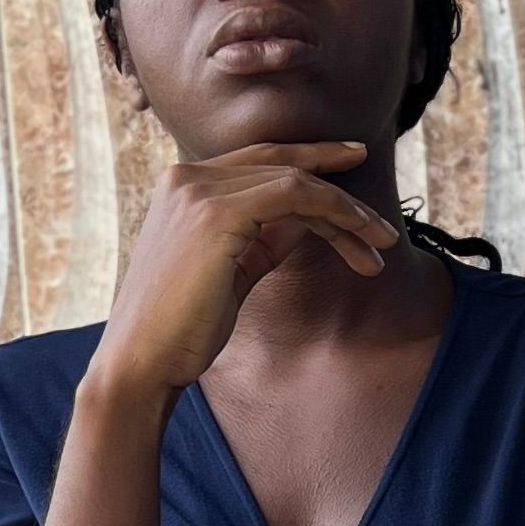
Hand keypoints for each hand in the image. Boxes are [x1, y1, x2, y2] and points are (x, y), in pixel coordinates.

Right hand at [92, 138, 397, 406]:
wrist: (141, 363)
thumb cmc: (182, 330)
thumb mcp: (231, 272)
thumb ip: (263, 239)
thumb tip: (306, 221)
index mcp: (183, 186)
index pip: (259, 162)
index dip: (309, 163)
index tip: (351, 170)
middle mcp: (187, 177)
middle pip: (280, 164)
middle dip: (338, 182)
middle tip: (383, 213)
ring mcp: (198, 190)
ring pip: (294, 180)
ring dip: (347, 210)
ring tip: (382, 244)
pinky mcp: (215, 214)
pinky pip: (293, 196)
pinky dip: (333, 212)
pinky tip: (358, 240)